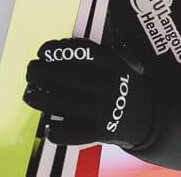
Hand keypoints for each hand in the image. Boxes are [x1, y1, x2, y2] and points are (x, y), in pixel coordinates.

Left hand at [23, 37, 153, 148]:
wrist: (150, 121)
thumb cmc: (125, 87)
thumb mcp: (120, 64)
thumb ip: (96, 56)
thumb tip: (58, 49)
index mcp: (114, 65)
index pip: (82, 53)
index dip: (58, 50)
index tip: (42, 51)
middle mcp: (109, 85)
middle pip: (67, 77)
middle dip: (41, 72)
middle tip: (31, 71)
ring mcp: (105, 109)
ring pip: (63, 103)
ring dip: (40, 99)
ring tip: (29, 95)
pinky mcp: (101, 132)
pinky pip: (71, 132)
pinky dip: (56, 130)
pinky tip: (49, 126)